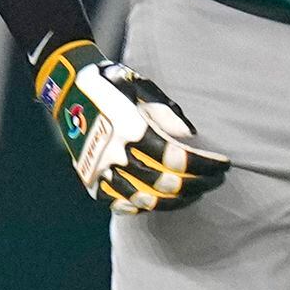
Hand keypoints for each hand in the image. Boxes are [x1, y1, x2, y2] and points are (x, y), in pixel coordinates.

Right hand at [34, 41, 231, 211]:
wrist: (66, 87)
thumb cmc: (110, 82)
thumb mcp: (140, 86)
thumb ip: (167, 112)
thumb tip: (191, 137)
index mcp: (132, 129)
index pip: (178, 159)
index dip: (205, 165)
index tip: (223, 164)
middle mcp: (116, 154)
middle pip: (166, 184)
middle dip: (198, 185)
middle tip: (216, 181)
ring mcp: (101, 171)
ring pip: (146, 200)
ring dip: (176, 201)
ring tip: (194, 193)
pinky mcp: (90, 180)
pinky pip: (119, 204)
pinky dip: (142, 207)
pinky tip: (160, 201)